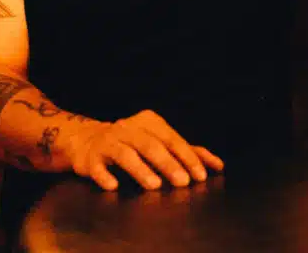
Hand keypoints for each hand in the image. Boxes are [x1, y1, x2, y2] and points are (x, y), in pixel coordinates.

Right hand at [63, 109, 223, 191]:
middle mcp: (129, 128)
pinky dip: (106, 175)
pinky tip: (114, 186)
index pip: (172, 139)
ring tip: (155, 185)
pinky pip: (98, 167)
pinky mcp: (91, 158)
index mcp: (149, 121)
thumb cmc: (133, 143)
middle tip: (183, 182)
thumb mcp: (159, 141)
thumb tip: (218, 165)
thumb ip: (187, 151)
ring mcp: (109, 141)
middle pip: (151, 145)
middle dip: (169, 163)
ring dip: (141, 169)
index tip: (201, 176)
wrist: (89, 141)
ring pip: (126, 154)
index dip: (187, 156)